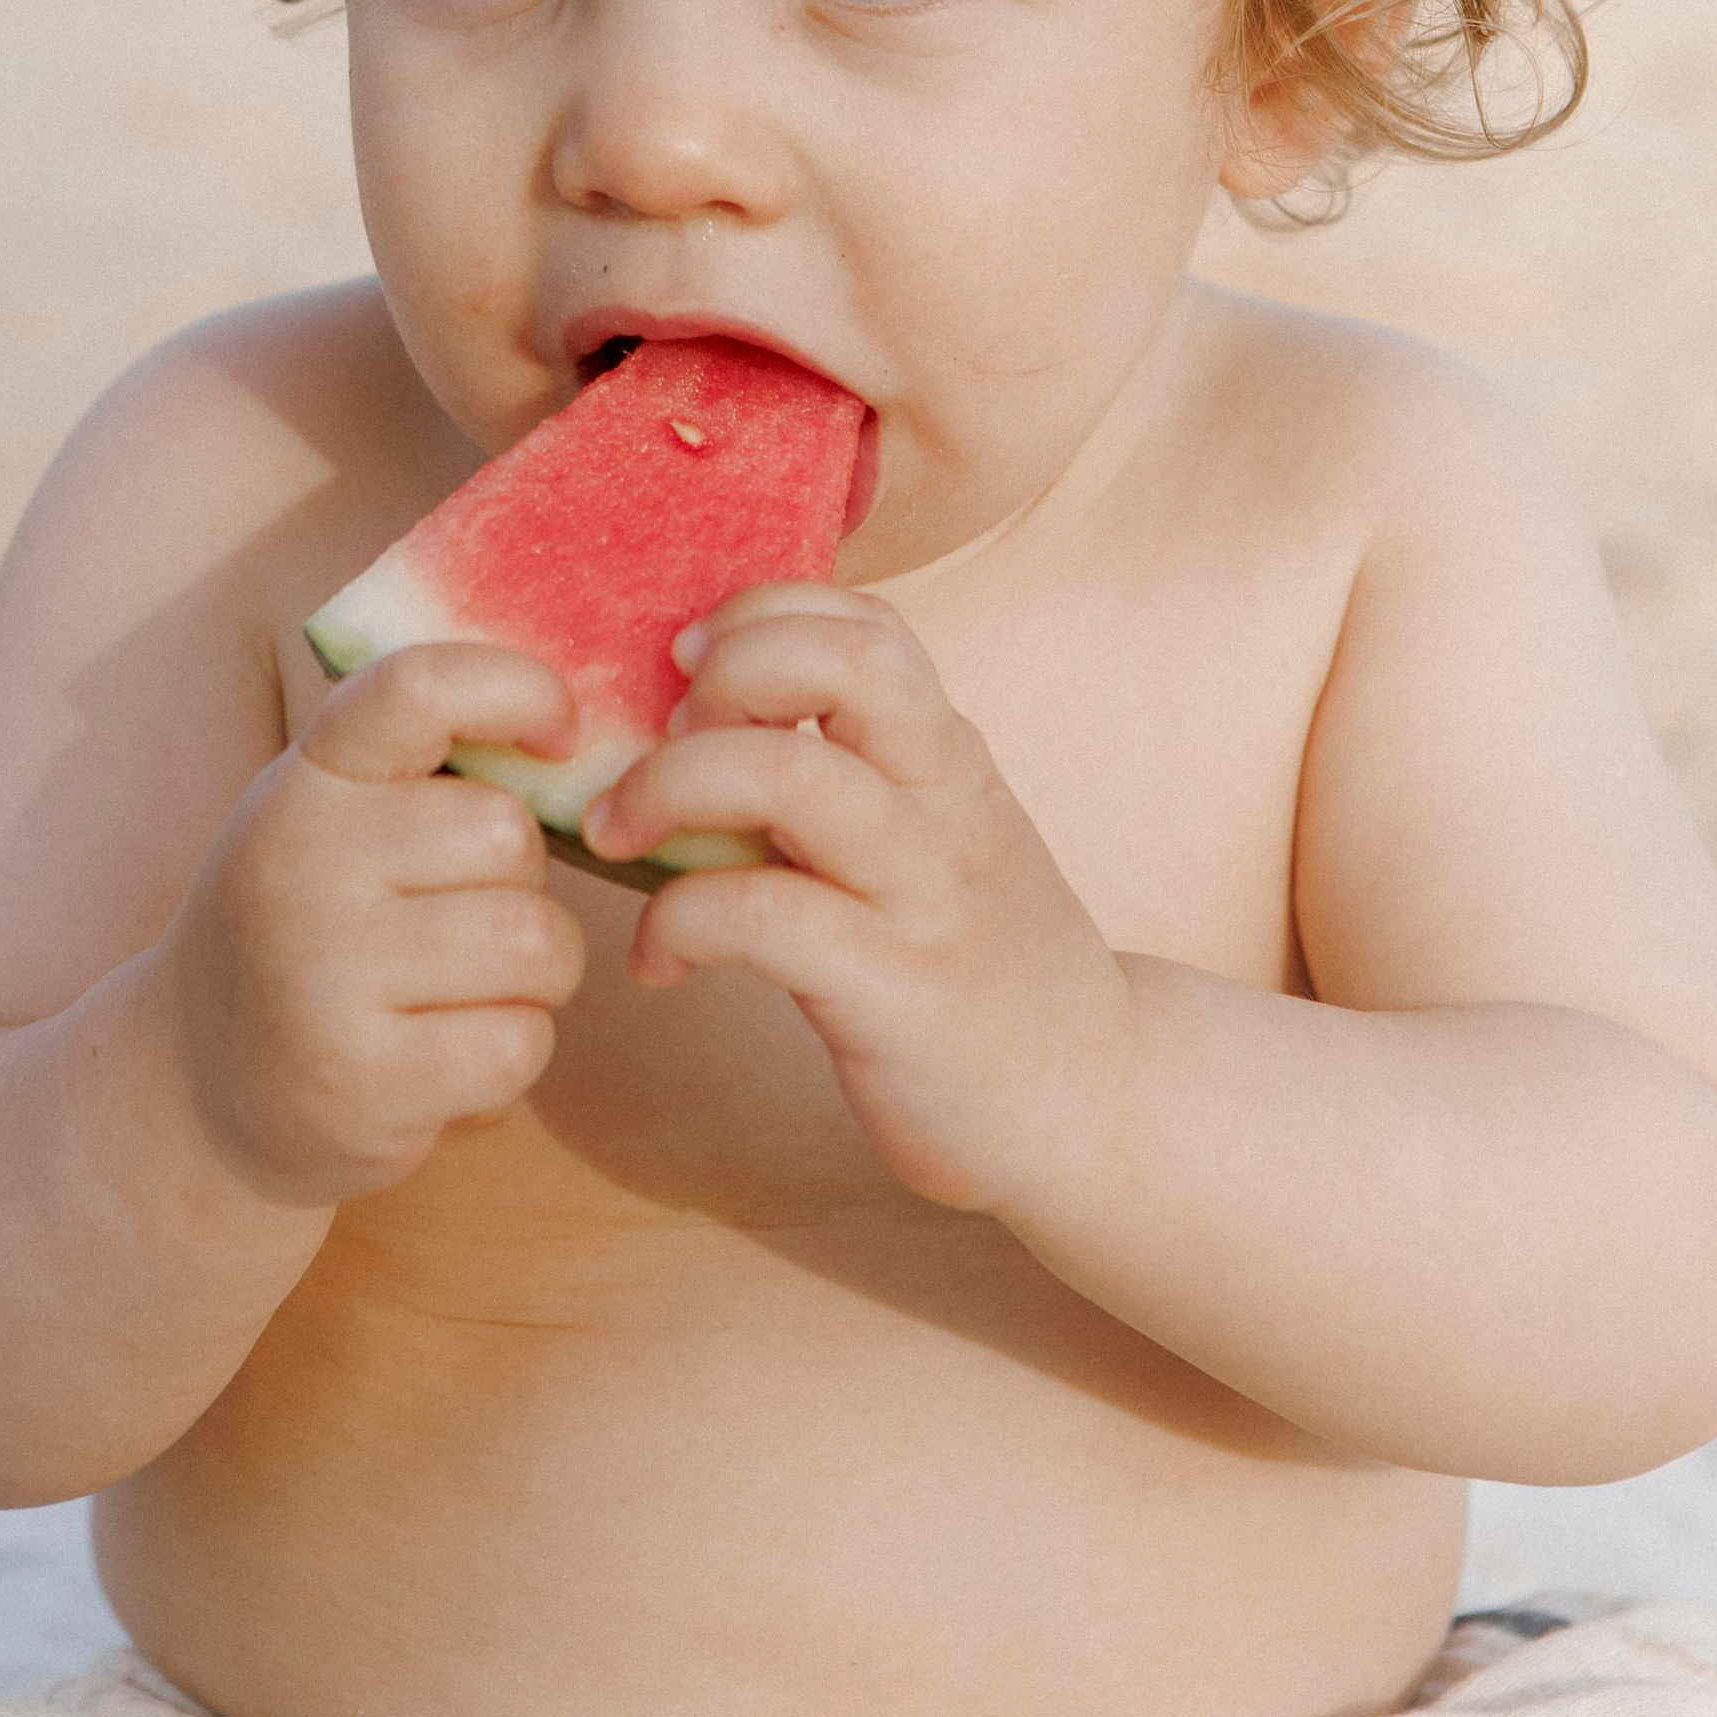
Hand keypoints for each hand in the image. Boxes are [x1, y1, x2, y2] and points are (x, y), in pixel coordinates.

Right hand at [150, 644, 587, 1210]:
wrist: (196, 1085)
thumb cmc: (309, 925)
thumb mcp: (330, 816)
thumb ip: (423, 763)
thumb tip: (578, 731)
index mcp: (306, 781)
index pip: (419, 690)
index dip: (516, 690)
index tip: (561, 732)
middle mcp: (303, 866)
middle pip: (509, 835)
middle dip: (523, 883)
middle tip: (462, 919)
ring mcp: (325, 978)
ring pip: (535, 944)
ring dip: (535, 975)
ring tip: (465, 988)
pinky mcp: (362, 1084)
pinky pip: (519, 1042)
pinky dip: (511, 1050)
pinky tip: (446, 1057)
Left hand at [582, 589, 1134, 1217]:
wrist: (1096, 1100)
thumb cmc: (980, 958)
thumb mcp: (934, 835)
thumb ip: (850, 771)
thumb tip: (699, 719)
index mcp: (945, 755)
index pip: (864, 622)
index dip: (761, 616)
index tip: (693, 667)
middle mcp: (945, 802)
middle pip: (847, 663)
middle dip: (730, 671)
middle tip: (664, 735)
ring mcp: (924, 895)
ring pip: (794, 778)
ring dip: (673, 785)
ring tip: (619, 832)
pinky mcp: (896, 994)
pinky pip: (765, 918)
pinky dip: (679, 922)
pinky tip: (659, 961)